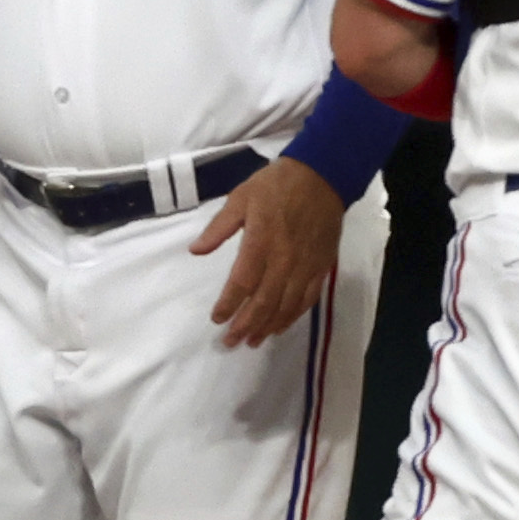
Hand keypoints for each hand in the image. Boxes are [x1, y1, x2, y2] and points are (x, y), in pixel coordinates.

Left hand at [200, 157, 345, 348]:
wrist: (322, 176)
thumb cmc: (276, 185)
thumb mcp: (240, 198)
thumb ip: (219, 227)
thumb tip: (196, 250)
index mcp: (261, 241)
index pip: (242, 283)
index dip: (229, 305)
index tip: (217, 319)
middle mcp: (284, 259)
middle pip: (264, 302)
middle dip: (245, 325)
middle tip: (230, 342)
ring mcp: (305, 266)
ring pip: (286, 306)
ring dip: (268, 327)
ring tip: (252, 341)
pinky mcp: (320, 267)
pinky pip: (307, 299)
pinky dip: (293, 317)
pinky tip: (280, 327)